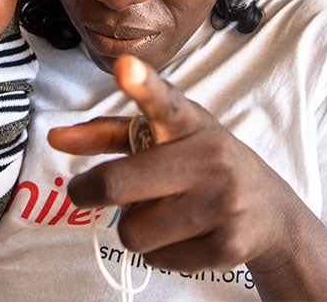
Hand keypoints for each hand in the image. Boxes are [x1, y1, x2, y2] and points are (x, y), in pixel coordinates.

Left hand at [47, 55, 299, 274]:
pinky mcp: (228, 245)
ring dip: (134, 228)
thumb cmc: (200, 164)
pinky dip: (160, 253)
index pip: (162, 101)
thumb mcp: (162, 137)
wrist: (270, 211)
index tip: (124, 67)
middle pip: (117, 184)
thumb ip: (107, 134)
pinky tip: (185, 235)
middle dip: (88, 192)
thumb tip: (56, 138)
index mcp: (187, 122)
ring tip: (161, 214)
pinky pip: (158, 259)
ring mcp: (222, 202)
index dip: (141, 84)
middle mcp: (208, 157)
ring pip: (133, 232)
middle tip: (83, 190)